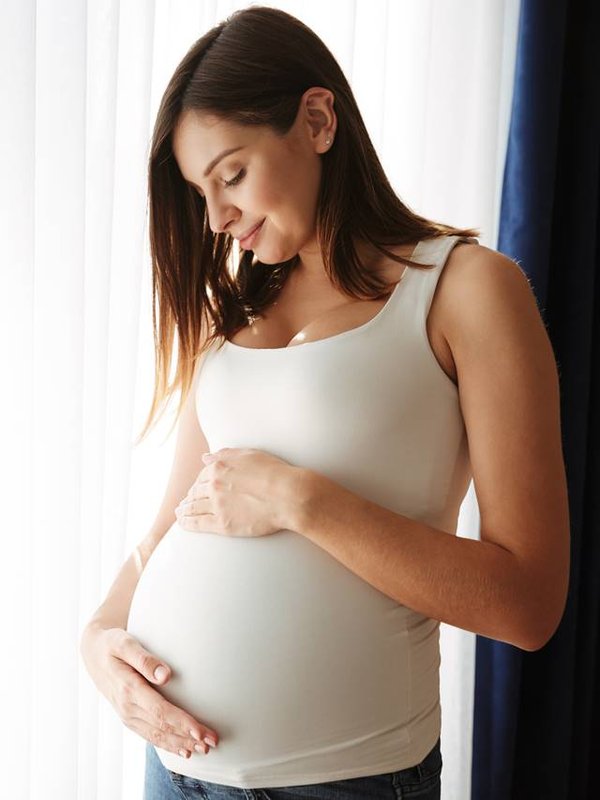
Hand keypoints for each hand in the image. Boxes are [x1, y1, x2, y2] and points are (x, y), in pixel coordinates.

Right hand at [79, 623, 218, 759]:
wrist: (93, 652)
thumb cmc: (112, 644)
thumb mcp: (125, 644)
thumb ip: (145, 659)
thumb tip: (166, 675)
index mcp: (128, 689)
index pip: (160, 711)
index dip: (181, 723)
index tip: (200, 730)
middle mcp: (127, 707)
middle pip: (161, 727)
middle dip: (187, 737)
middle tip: (212, 742)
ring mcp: (127, 714)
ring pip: (156, 735)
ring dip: (180, 744)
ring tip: (203, 749)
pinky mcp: (129, 716)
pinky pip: (149, 735)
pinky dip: (167, 744)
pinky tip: (182, 749)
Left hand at [174, 447, 298, 537]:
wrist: (289, 496)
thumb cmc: (275, 472)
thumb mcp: (249, 455)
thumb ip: (224, 455)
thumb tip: (205, 457)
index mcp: (219, 467)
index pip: (203, 474)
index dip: (199, 481)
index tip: (198, 486)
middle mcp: (214, 485)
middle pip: (196, 491)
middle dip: (191, 495)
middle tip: (187, 500)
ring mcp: (217, 506)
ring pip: (193, 507)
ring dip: (184, 509)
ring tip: (180, 511)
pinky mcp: (222, 525)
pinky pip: (198, 524)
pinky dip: (187, 522)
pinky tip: (182, 522)